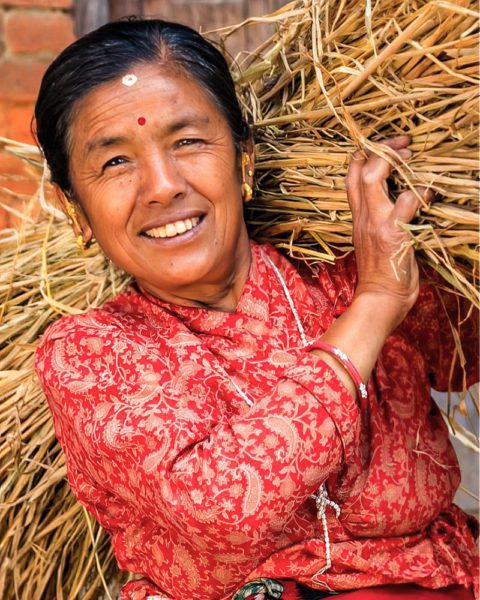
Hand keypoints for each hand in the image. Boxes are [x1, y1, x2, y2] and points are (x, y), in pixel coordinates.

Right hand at [346, 135, 429, 328]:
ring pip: (374, 178)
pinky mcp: (393, 235)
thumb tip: (399, 203)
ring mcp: (376, 224)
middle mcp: (363, 216)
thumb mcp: (372, 242)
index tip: (385, 148)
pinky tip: (431, 194)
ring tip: (412, 157)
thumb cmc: (381, 275)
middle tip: (404, 144)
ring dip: (395, 162)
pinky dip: (421, 193)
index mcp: (358, 217)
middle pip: (361, 169)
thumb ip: (379, 221)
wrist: (378, 300)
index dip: (366, 155)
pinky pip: (406, 203)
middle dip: (382, 149)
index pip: (351, 177)